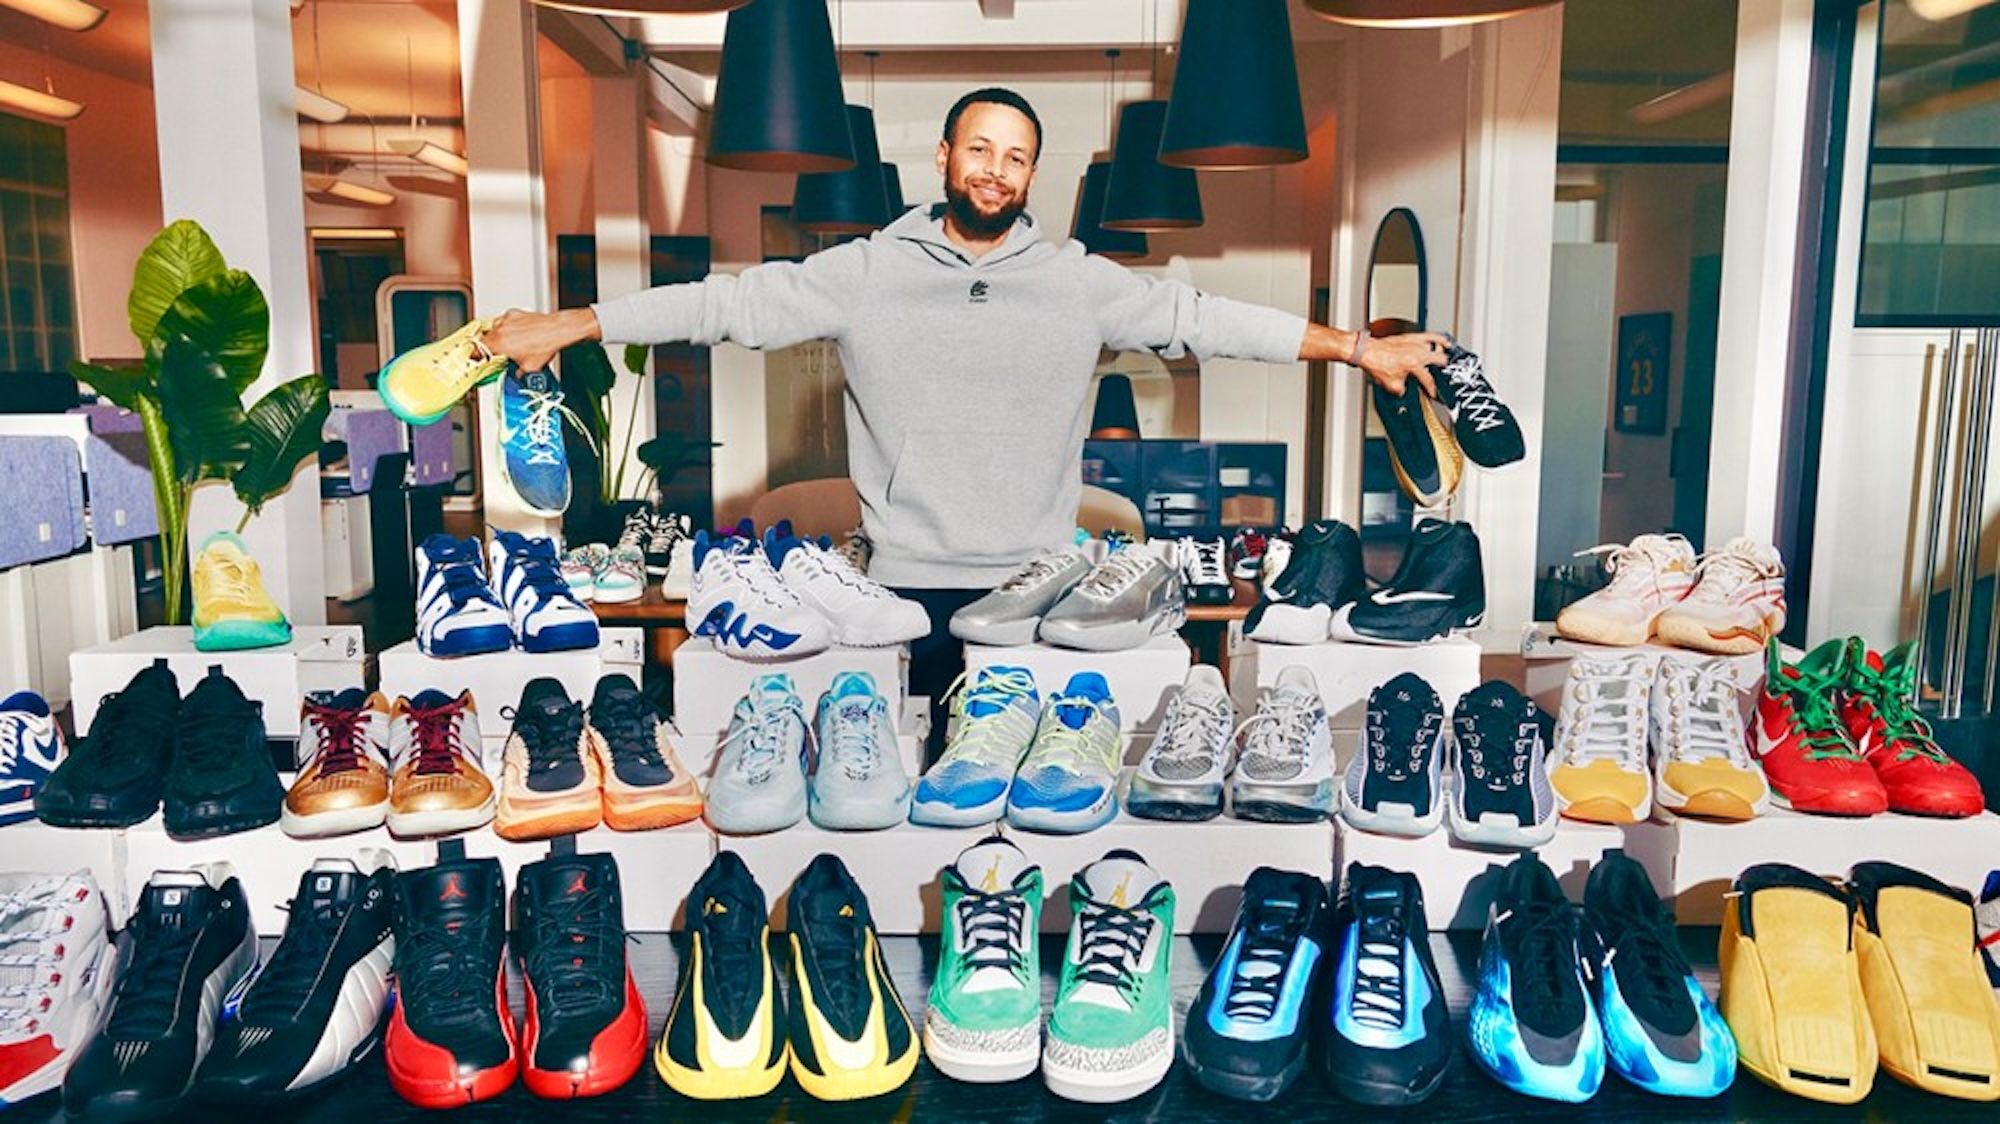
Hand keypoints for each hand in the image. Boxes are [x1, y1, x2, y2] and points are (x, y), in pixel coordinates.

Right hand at [480, 307, 598, 373]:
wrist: (557, 330)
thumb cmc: (545, 345)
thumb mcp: (530, 368)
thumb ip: (518, 372)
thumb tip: (517, 374)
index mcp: (499, 344)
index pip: (477, 350)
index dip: (475, 356)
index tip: (475, 359)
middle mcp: (500, 330)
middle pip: (483, 339)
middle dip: (486, 347)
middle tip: (492, 353)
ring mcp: (506, 320)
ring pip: (492, 328)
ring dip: (495, 336)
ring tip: (506, 343)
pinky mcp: (513, 313)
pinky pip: (503, 320)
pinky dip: (505, 326)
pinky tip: (515, 333)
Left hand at [1357, 331, 1449, 397]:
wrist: (1366, 351)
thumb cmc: (1376, 365)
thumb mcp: (1391, 385)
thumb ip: (1402, 389)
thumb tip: (1406, 390)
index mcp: (1413, 365)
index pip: (1428, 380)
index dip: (1432, 389)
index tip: (1433, 393)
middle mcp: (1417, 352)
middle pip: (1439, 360)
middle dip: (1442, 369)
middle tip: (1443, 374)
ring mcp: (1415, 342)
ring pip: (1437, 344)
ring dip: (1443, 350)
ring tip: (1448, 354)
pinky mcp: (1410, 336)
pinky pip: (1428, 335)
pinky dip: (1437, 338)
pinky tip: (1442, 340)